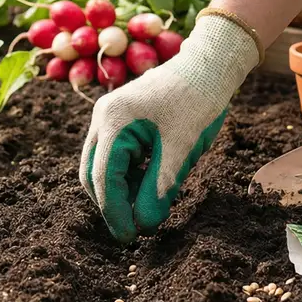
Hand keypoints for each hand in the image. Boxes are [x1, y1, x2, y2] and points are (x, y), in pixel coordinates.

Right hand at [80, 14, 257, 242]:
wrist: (209, 64)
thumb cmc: (197, 100)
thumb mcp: (180, 149)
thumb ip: (158, 188)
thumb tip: (144, 225)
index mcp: (114, 121)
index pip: (103, 177)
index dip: (114, 212)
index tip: (130, 237)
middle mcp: (103, 117)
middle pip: (93, 172)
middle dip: (110, 203)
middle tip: (131, 232)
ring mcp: (109, 116)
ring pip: (102, 164)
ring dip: (119, 190)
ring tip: (144, 210)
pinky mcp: (121, 118)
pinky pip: (115, 154)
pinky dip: (127, 176)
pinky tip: (147, 188)